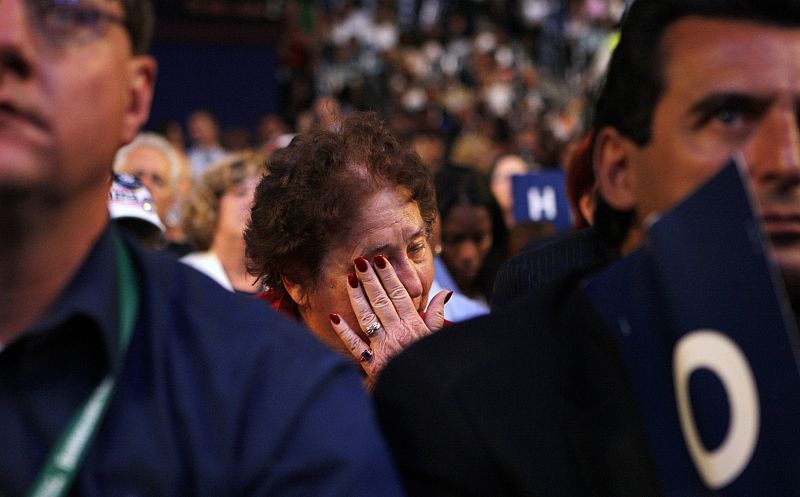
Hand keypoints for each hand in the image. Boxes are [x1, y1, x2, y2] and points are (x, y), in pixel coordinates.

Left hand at [329, 255, 450, 389]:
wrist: (422, 393)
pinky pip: (355, 345)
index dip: (389, 277)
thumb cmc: (430, 363)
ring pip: (368, 317)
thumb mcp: (436, 337)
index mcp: (413, 326)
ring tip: (349, 279)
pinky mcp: (371, 363)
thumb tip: (445, 294)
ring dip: (358, 298)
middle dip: (370, 280)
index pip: (400, 296)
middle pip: (382, 302)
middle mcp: (398, 333)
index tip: (380, 260)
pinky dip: (344, 332)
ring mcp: (383, 347)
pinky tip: (334, 317)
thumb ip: (437, 315)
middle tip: (360, 261)